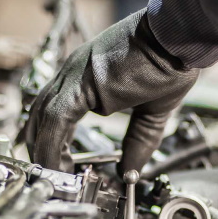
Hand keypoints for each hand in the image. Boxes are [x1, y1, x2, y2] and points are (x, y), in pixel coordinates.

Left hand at [24, 9, 198, 173]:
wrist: (177, 41)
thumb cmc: (170, 62)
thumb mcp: (152, 112)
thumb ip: (138, 142)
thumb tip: (131, 171)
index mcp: (87, 76)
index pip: (55, 111)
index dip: (54, 140)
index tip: (62, 163)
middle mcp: (74, 72)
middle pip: (40, 114)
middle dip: (41, 147)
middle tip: (51, 174)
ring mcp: (73, 75)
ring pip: (42, 118)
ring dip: (45, 152)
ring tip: (55, 177)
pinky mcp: (79, 83)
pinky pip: (55, 120)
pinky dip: (52, 147)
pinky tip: (60, 166)